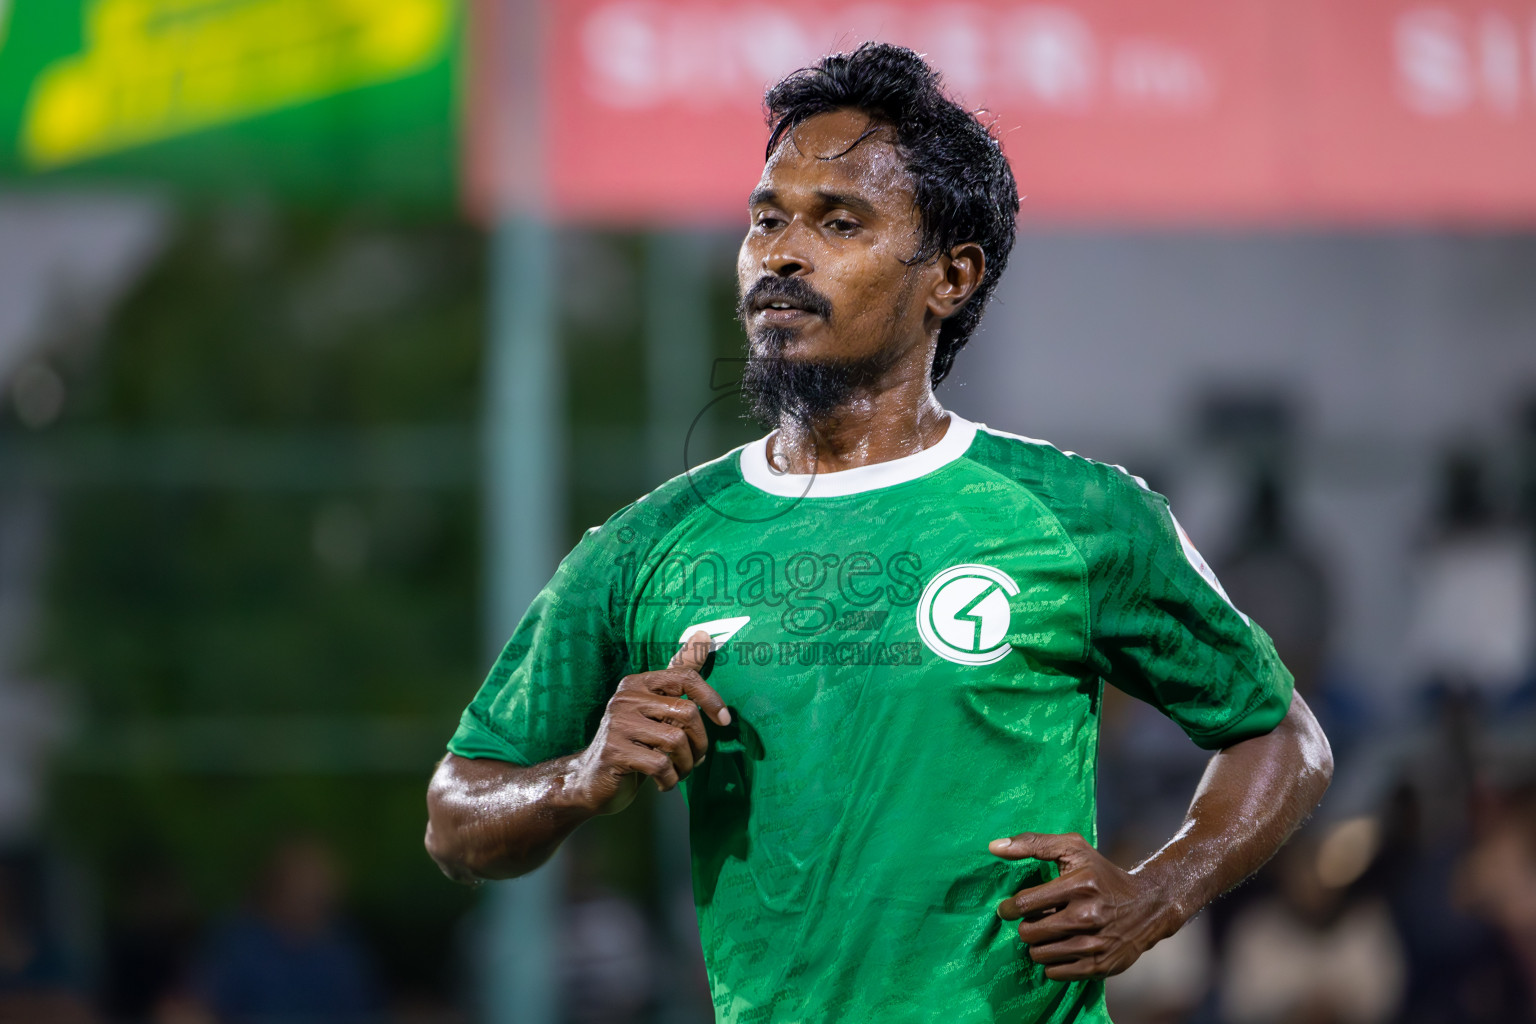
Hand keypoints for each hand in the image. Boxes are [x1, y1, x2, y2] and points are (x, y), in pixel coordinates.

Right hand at [569, 630, 730, 813]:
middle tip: (696, 760)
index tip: (724, 721)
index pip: (685, 677)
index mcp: (637, 683)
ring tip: (679, 772)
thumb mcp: (656, 707)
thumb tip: (704, 634)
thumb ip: (679, 673)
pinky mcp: (614, 752)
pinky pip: (660, 765)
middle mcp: (625, 699)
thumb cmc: (633, 741)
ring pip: (675, 742)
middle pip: (686, 713)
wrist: (591, 779)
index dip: (711, 698)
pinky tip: (665, 783)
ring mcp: (617, 725)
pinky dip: (670, 779)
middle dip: (700, 743)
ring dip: (686, 765)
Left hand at [990, 832, 1180, 980]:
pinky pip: (1055, 973)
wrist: (1147, 906)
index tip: (1008, 908)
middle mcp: (1088, 916)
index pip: (1025, 903)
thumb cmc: (1102, 874)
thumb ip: (1032, 843)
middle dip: (1026, 926)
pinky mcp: (1099, 966)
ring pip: (1039, 954)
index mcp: (1079, 885)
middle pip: (1030, 932)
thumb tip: (993, 847)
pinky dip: (1051, 962)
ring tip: (1049, 933)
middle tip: (1035, 920)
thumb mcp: (1073, 849)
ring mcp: (1094, 944)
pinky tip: (1061, 947)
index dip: (1009, 908)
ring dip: (1038, 945)